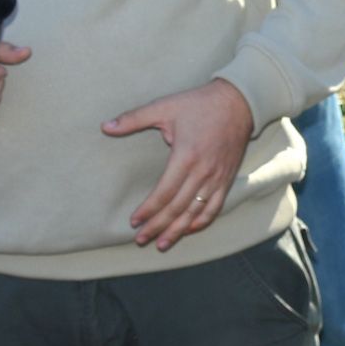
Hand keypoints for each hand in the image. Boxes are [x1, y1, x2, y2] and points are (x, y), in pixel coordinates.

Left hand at [102, 78, 253, 251]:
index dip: (148, 210)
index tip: (134, 221)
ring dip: (178, 230)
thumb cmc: (199, 104)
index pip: (164, 193)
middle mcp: (203, 171)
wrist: (239, 102)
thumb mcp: (165, 107)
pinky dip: (202, 221)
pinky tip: (189, 229)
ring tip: (162, 243)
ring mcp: (217, 177)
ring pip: (196, 212)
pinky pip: (215, 206)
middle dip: (158, 226)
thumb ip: (134, 119)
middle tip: (141, 239)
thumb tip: (105, 127)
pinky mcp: (227, 178)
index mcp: (186, 156)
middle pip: (178, 208)